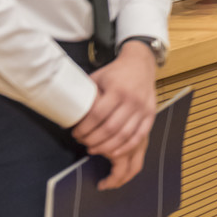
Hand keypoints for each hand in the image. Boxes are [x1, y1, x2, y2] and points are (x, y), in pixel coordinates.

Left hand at [72, 42, 158, 189]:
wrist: (140, 64)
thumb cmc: (115, 73)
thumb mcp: (98, 78)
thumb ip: (87, 95)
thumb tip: (66, 113)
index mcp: (117, 89)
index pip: (98, 115)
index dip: (84, 128)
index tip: (75, 133)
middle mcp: (132, 100)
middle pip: (110, 128)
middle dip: (93, 139)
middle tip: (83, 142)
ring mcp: (143, 108)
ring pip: (124, 135)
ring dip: (107, 146)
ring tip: (94, 149)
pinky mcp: (150, 115)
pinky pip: (139, 136)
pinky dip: (125, 147)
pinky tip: (113, 152)